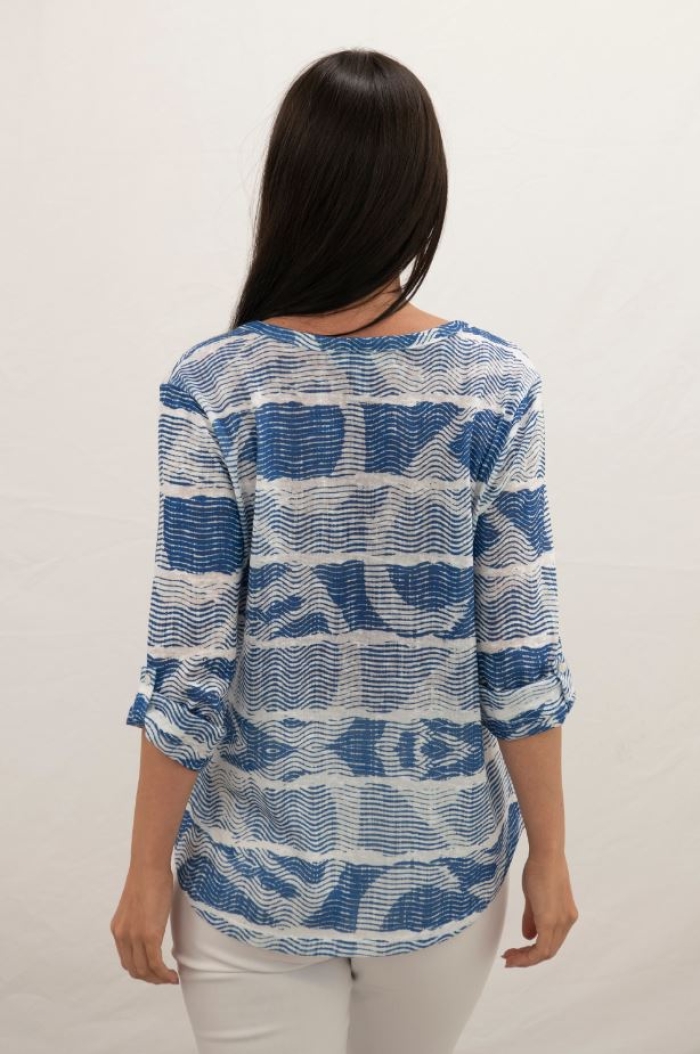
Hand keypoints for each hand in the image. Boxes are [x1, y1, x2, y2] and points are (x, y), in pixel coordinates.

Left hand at [110, 865, 179, 983]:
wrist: (149, 866)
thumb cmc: (148, 877)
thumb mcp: (138, 903)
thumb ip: (141, 918)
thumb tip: (152, 921)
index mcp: (118, 929)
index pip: (127, 960)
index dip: (142, 970)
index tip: (156, 971)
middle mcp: (122, 936)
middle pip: (134, 970)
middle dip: (151, 978)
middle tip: (166, 978)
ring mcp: (134, 937)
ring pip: (144, 971)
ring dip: (159, 979)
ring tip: (171, 978)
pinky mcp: (149, 935)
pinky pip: (155, 964)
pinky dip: (164, 974)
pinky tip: (173, 975)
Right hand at [501, 852, 578, 967]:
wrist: (546, 855)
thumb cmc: (540, 868)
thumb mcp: (535, 898)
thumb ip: (532, 918)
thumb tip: (528, 936)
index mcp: (565, 916)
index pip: (551, 942)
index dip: (533, 951)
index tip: (516, 952)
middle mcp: (567, 922)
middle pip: (549, 951)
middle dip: (527, 958)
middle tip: (509, 957)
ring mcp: (562, 922)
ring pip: (546, 952)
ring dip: (525, 958)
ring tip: (509, 957)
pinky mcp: (552, 920)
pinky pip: (542, 948)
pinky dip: (527, 956)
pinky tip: (514, 955)